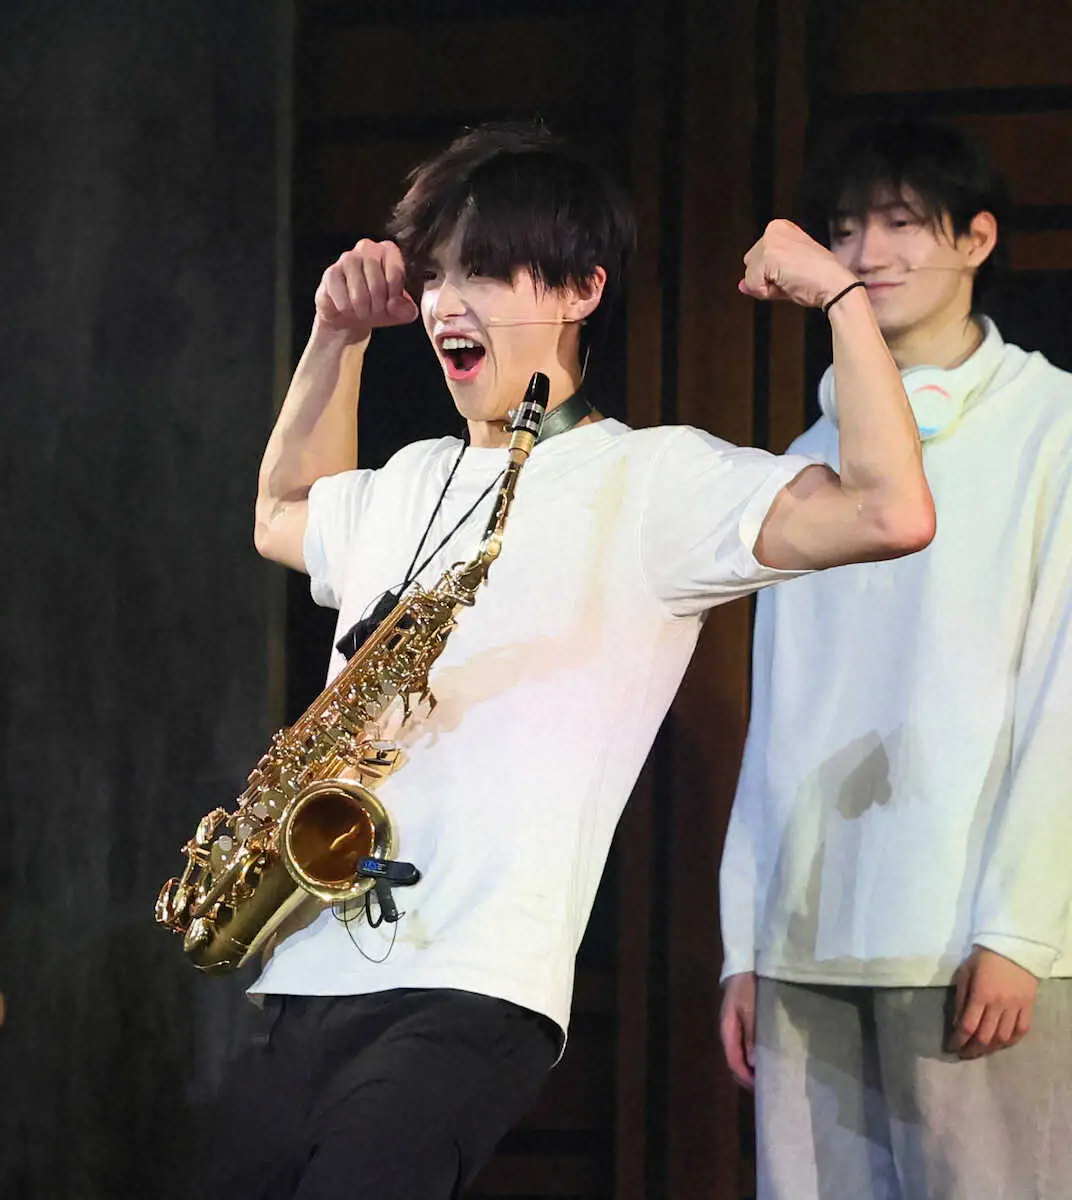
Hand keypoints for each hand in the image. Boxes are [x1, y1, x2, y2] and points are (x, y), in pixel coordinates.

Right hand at [314, 238, 418, 339]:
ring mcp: (347, 258)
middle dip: (378, 305)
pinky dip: (346, 307)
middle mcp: (368, 248)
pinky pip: (340, 292)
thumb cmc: (378, 307)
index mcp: (389, 251)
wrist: (352, 316)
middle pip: (377, 281)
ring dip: (362, 306)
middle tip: (376, 313)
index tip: (391, 306)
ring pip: (357, 286)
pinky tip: (348, 309)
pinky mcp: (331, 272)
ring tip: (364, 313)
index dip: (394, 296)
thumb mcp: (399, 313)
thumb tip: (394, 304)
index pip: (396, 273)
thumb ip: (406, 310)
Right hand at [719, 971, 756, 1089]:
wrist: (744, 965)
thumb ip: (751, 1033)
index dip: (745, 1077)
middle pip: (734, 1062)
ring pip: (739, 1056)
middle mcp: (728, 1033)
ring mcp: (734, 1029)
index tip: (762, 1088)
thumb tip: (753, 1062)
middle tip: (767, 1088)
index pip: (733, 1061)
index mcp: (727, 1030)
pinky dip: (752, 1058)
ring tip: (768, 1077)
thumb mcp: (750, 1008)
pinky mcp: (741, 1025)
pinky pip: (744, 1048)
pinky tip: (764, 1059)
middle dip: (747, 1077)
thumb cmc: (747, 986)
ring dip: (750, 1069)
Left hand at [739, 219, 856, 309]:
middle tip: (793, 278)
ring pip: (749, 276)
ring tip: (791, 280)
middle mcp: (772, 229)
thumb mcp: (784, 275)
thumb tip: (741, 285)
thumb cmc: (818, 279)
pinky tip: (788, 283)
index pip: (756, 260)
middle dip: (766, 280)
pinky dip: (766, 292)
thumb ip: (760, 278)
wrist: (835, 285)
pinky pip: (752, 285)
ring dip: (767, 287)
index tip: (794, 272)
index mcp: (779, 228)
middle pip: (749, 266)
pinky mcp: (768, 255)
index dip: (771, 275)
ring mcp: (770, 241)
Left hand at [946, 946, 1037, 1058]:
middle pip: (985, 1037)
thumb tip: (956, 1023)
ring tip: (980, 1051)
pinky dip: (1011, 1041)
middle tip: (964, 1054)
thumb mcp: (964, 973)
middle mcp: (999, 1005)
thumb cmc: (983, 958)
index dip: (958, 1040)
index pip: (967, 1026)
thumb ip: (960, 999)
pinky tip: (1001, 1044)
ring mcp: (1016, 1007)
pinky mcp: (1029, 1007)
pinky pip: (1022, 1031)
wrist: (1013, 947)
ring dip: (990, 1049)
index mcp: (980, 995)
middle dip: (972, 1049)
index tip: (951, 1047)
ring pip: (1003, 1038)